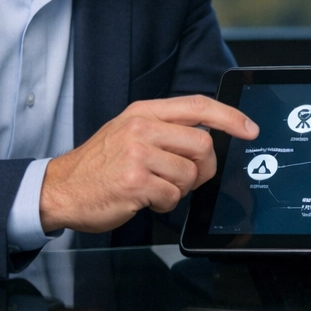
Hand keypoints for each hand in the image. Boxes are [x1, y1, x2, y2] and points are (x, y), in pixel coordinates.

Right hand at [40, 94, 258, 232]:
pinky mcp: (135, 182)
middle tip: (188, 178)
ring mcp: (137, 155)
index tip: (250, 129)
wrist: (61, 188)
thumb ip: (166, 128)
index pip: (198, 106)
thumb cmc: (100, 164)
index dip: (230, 116)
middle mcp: (141, 128)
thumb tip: (209, 135)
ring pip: (189, 174)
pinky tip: (145, 198)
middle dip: (204, 168)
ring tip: (156, 187)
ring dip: (180, 189)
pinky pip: (172, 197)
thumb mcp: (128, 131)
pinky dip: (164, 204)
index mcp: (144, 112)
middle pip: (202, 145)